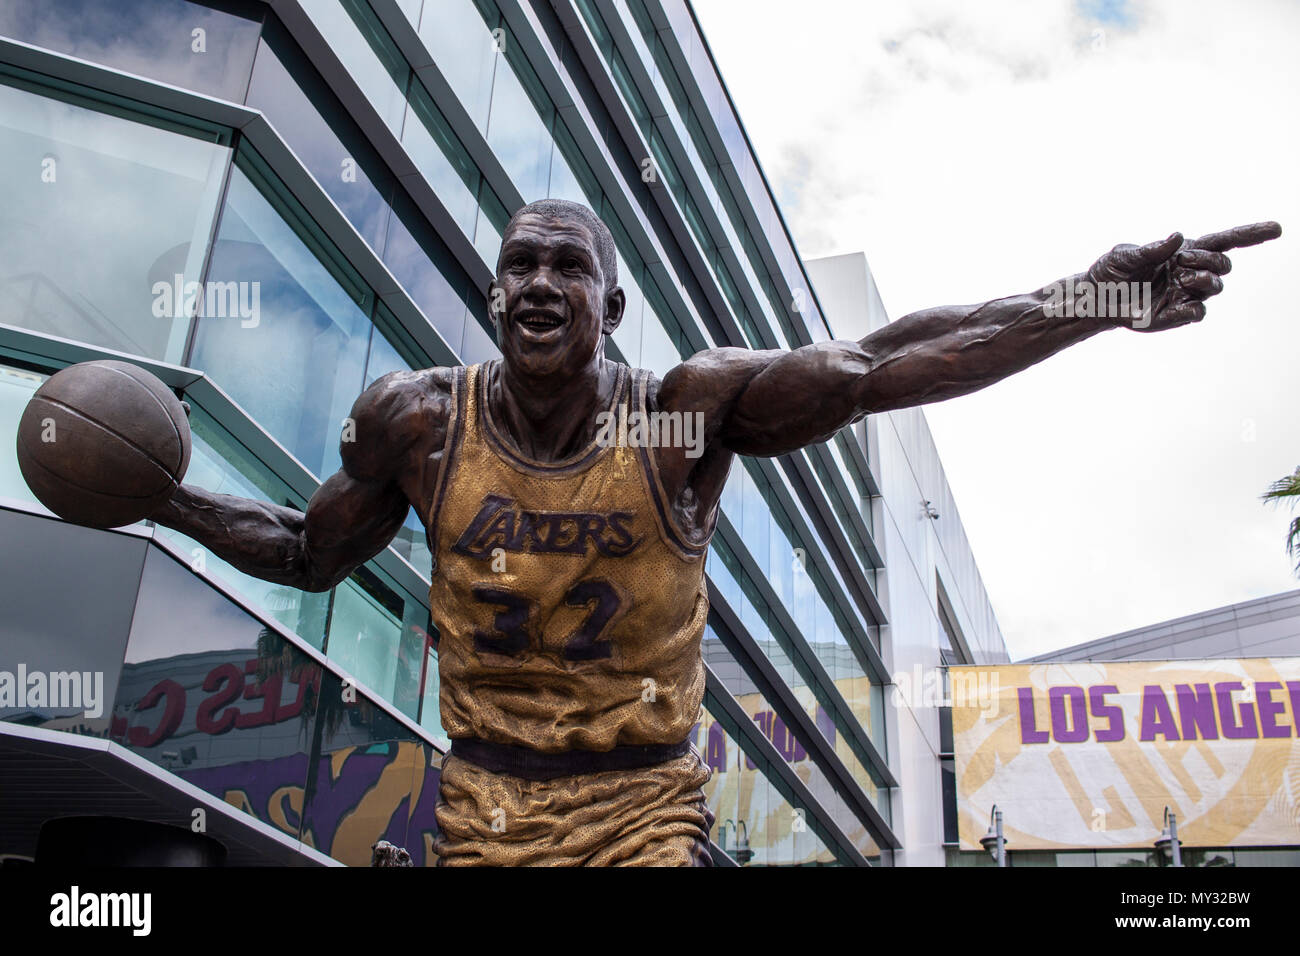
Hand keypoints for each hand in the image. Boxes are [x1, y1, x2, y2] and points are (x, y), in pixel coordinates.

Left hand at [1086, 221, 1280, 331]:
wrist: (1095, 301)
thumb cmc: (1111, 272)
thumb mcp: (1124, 256)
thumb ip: (1151, 249)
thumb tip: (1178, 238)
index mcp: (1183, 253)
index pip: (1224, 242)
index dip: (1251, 235)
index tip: (1276, 229)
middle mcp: (1189, 273)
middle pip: (1223, 265)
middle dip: (1210, 261)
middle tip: (1183, 261)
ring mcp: (1185, 295)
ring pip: (1215, 287)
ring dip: (1203, 280)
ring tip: (1180, 278)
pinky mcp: (1176, 315)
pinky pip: (1197, 313)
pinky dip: (1192, 308)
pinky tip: (1176, 304)